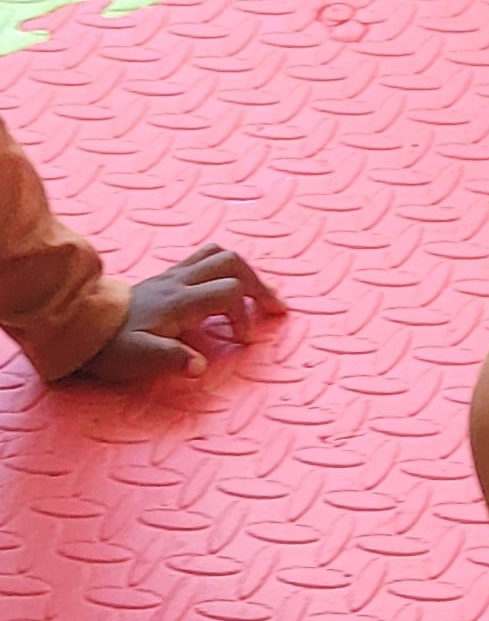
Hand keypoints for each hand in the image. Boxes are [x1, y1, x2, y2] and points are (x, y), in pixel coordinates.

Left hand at [78, 247, 283, 386]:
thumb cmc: (112, 347)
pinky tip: (225, 294)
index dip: (244, 315)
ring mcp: (172, 276)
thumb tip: (200, 365)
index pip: (228, 291)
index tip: (240, 341)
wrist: (82, 327)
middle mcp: (178, 282)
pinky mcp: (167, 279)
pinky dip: (224, 273)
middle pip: (231, 261)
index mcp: (179, 301)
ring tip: (257, 298)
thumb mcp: (140, 358)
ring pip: (218, 254)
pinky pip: (204, 260)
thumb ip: (172, 359)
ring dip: (243, 273)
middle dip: (258, 283)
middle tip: (274, 309)